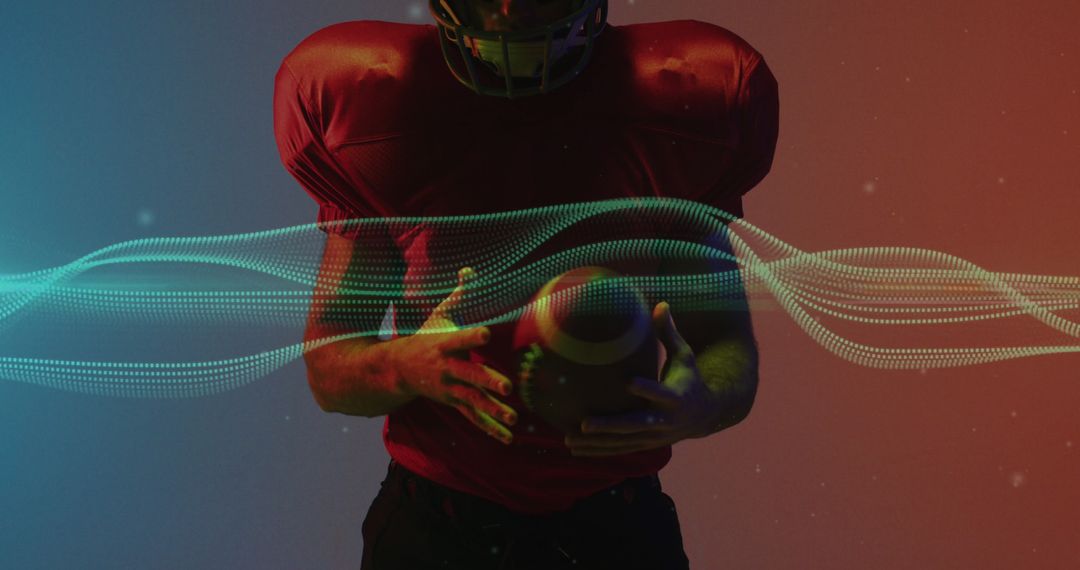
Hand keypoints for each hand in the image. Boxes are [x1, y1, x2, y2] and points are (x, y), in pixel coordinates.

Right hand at [392, 267, 518, 444]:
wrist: (398, 369)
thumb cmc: (427, 336)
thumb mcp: (439, 314)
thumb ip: (459, 295)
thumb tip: (469, 270)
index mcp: (444, 345)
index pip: (459, 339)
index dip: (471, 337)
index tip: (485, 334)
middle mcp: (447, 369)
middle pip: (469, 376)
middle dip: (488, 382)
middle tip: (507, 387)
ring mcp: (450, 388)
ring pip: (473, 402)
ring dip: (493, 411)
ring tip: (513, 418)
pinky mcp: (454, 402)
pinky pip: (473, 418)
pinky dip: (490, 429)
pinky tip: (508, 438)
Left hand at [564, 301, 720, 456]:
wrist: (707, 414)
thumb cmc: (690, 377)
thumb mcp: (684, 355)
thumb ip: (669, 333)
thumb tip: (661, 303)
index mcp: (676, 396)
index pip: (661, 393)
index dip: (648, 389)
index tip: (629, 383)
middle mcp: (665, 420)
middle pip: (636, 424)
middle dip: (611, 426)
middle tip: (585, 423)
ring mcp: (655, 436)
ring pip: (624, 442)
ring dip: (597, 442)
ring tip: (570, 439)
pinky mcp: (646, 444)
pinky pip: (620, 449)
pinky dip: (598, 451)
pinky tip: (576, 449)